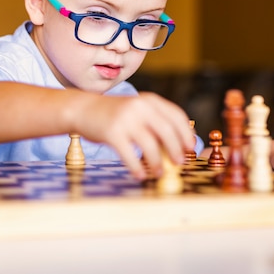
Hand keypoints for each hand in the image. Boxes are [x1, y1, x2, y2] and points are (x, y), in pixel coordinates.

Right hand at [74, 92, 195, 179]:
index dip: (186, 133)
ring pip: (150, 145)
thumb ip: (155, 122)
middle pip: (167, 131)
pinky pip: (130, 155)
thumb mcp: (137, 110)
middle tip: (179, 163)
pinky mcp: (112, 133)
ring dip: (158, 162)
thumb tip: (177, 147)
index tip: (189, 148)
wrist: (84, 109)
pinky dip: (137, 167)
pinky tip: (140, 174)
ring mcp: (126, 119)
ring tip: (159, 173)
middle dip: (176, 150)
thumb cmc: (115, 114)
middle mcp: (140, 107)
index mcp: (150, 100)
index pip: (176, 115)